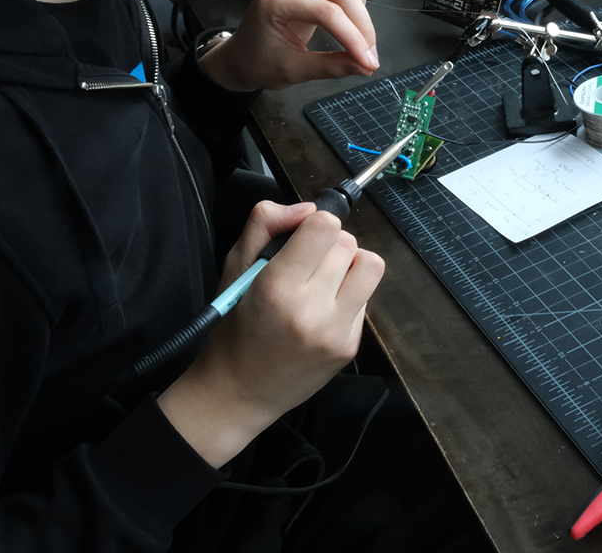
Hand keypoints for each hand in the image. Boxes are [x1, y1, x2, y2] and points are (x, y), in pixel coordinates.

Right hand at [157, 200, 384, 466]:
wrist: (239, 393)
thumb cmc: (232, 325)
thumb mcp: (234, 266)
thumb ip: (265, 223)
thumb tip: (307, 208)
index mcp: (278, 287)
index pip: (326, 227)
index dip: (315, 223)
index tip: (301, 237)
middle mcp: (312, 310)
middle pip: (348, 243)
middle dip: (329, 245)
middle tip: (306, 263)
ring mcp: (336, 331)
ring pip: (370, 266)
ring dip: (350, 265)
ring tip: (324, 279)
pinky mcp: (351, 346)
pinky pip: (366, 299)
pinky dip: (349, 294)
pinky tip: (323, 309)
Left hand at [200, 0, 377, 91]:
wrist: (242, 55)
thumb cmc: (259, 62)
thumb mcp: (293, 71)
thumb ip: (331, 67)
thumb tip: (366, 65)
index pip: (327, 12)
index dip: (354, 37)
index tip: (368, 62)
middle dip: (362, 24)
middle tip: (369, 55)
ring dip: (360, 1)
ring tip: (359, 32)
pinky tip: (351, 17)